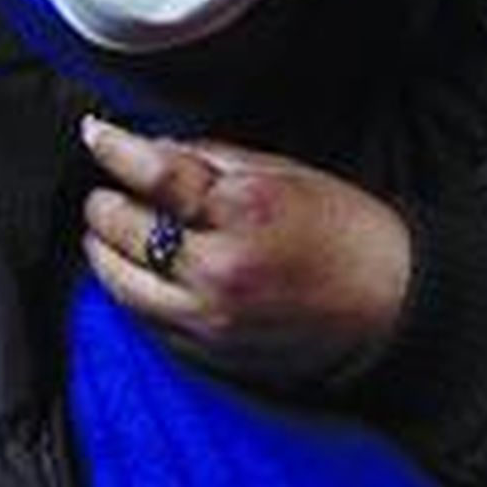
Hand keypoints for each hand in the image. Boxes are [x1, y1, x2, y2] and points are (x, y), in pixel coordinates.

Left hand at [79, 116, 411, 387]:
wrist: (391, 303)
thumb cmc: (347, 230)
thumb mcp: (285, 172)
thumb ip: (214, 158)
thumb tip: (157, 147)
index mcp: (244, 212)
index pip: (157, 175)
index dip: (116, 149)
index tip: (95, 133)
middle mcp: (219, 269)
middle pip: (126, 232)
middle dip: (104, 204)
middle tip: (103, 186)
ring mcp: (211, 317)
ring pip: (122, 285)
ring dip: (104, 251)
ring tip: (103, 228)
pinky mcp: (210, 352)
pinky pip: (146, 320)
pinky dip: (130, 291)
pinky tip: (133, 270)